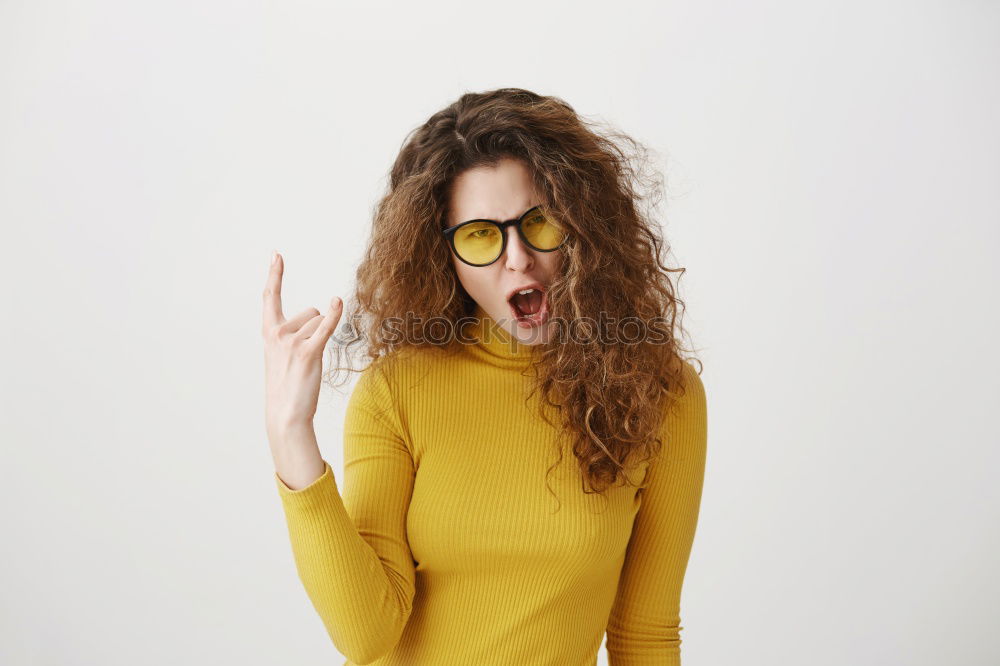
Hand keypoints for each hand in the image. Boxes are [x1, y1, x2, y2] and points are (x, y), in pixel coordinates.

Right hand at [261, 251, 342, 443]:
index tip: (276, 254)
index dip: (274, 274)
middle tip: (304, 357)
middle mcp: (278, 333)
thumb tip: (318, 314)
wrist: (285, 414)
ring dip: (322, 339)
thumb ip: (291, 335)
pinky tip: (337, 302)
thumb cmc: (287, 385)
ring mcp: (292, 342)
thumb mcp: (281, 356)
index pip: (270, 297)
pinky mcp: (308, 352)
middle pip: (310, 311)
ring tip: (309, 364)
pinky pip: (325, 327)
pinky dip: (333, 314)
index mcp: (269, 332)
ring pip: (320, 323)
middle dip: (315, 328)